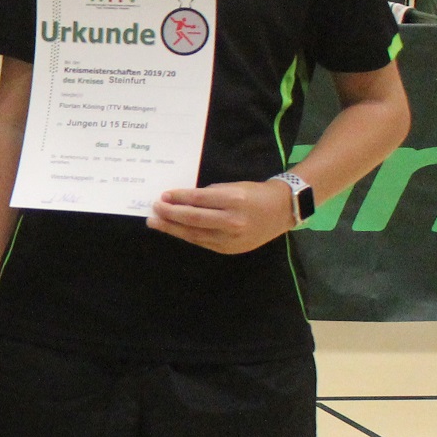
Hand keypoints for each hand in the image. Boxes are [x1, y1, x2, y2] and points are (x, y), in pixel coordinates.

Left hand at [149, 179, 297, 254]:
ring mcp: (231, 238)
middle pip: (193, 219)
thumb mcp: (234, 187)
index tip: (163, 196)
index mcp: (234, 200)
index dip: (177, 198)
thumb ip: (208, 195)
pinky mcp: (230, 249)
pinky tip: (175, 230)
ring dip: (172, 228)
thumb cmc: (256, 194)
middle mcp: (232, 221)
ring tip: (156, 223)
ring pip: (194, 234)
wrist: (283, 211)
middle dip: (169, 214)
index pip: (198, 200)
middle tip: (153, 209)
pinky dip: (187, 235)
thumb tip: (180, 200)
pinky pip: (203, 242)